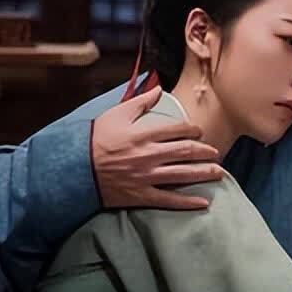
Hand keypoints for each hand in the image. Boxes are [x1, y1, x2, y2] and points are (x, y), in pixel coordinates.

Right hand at [91, 86, 221, 208]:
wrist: (73, 169)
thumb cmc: (94, 139)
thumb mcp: (115, 114)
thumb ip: (140, 102)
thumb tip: (159, 88)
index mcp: (143, 135)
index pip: (177, 130)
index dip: (193, 130)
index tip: (200, 131)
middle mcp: (148, 155)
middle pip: (185, 152)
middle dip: (204, 152)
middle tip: (216, 152)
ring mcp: (146, 177)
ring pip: (183, 175)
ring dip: (204, 173)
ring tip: (218, 172)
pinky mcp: (141, 195)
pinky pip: (169, 200)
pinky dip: (187, 202)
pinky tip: (204, 203)